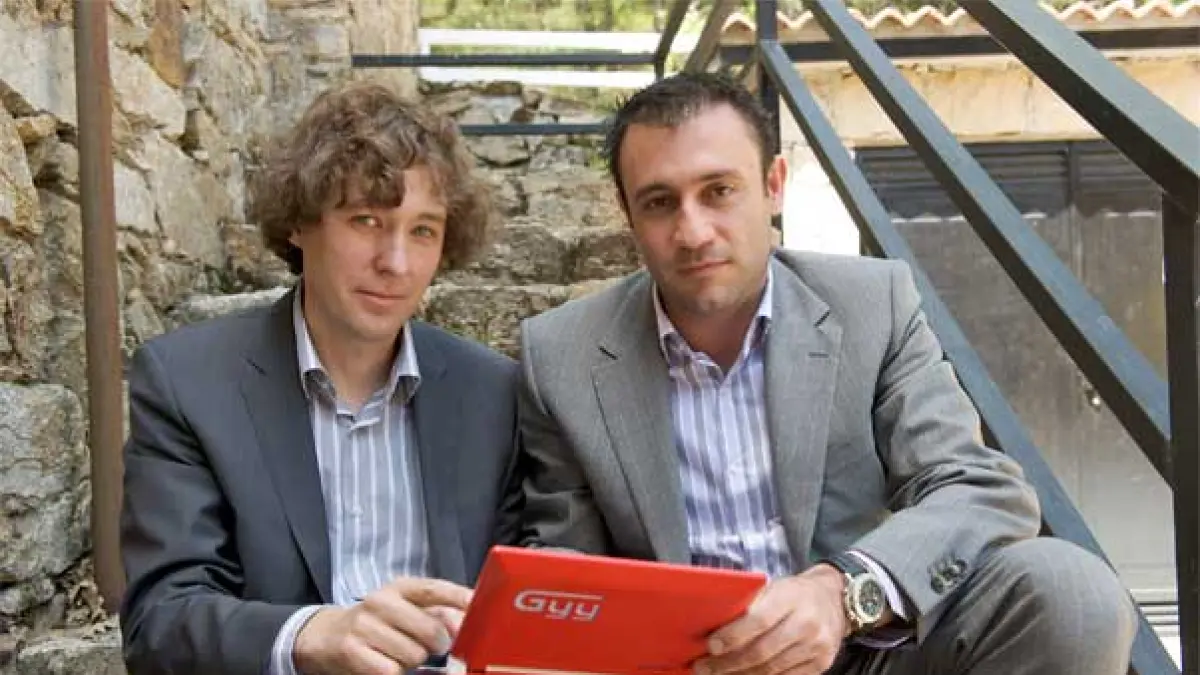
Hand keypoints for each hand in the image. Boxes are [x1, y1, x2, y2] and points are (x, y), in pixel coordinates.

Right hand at [294, 577, 472, 674]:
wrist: (325, 637)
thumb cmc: (376, 624)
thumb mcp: (403, 608)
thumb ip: (435, 611)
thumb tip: (465, 621)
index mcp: (399, 588)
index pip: (434, 589)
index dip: (459, 599)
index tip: (477, 609)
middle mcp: (381, 601)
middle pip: (431, 630)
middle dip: (436, 645)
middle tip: (427, 647)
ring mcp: (364, 625)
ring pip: (413, 655)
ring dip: (412, 662)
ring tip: (397, 654)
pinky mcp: (351, 649)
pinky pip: (390, 671)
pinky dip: (393, 672)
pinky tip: (384, 664)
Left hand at [693, 564, 848, 674]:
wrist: (834, 600)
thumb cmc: (794, 593)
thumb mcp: (773, 588)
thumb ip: (749, 604)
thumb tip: (713, 625)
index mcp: (791, 598)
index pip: (758, 621)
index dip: (732, 636)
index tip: (711, 646)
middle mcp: (807, 623)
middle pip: (762, 651)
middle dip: (729, 663)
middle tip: (705, 667)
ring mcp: (817, 647)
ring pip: (771, 670)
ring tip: (719, 674)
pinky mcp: (821, 664)